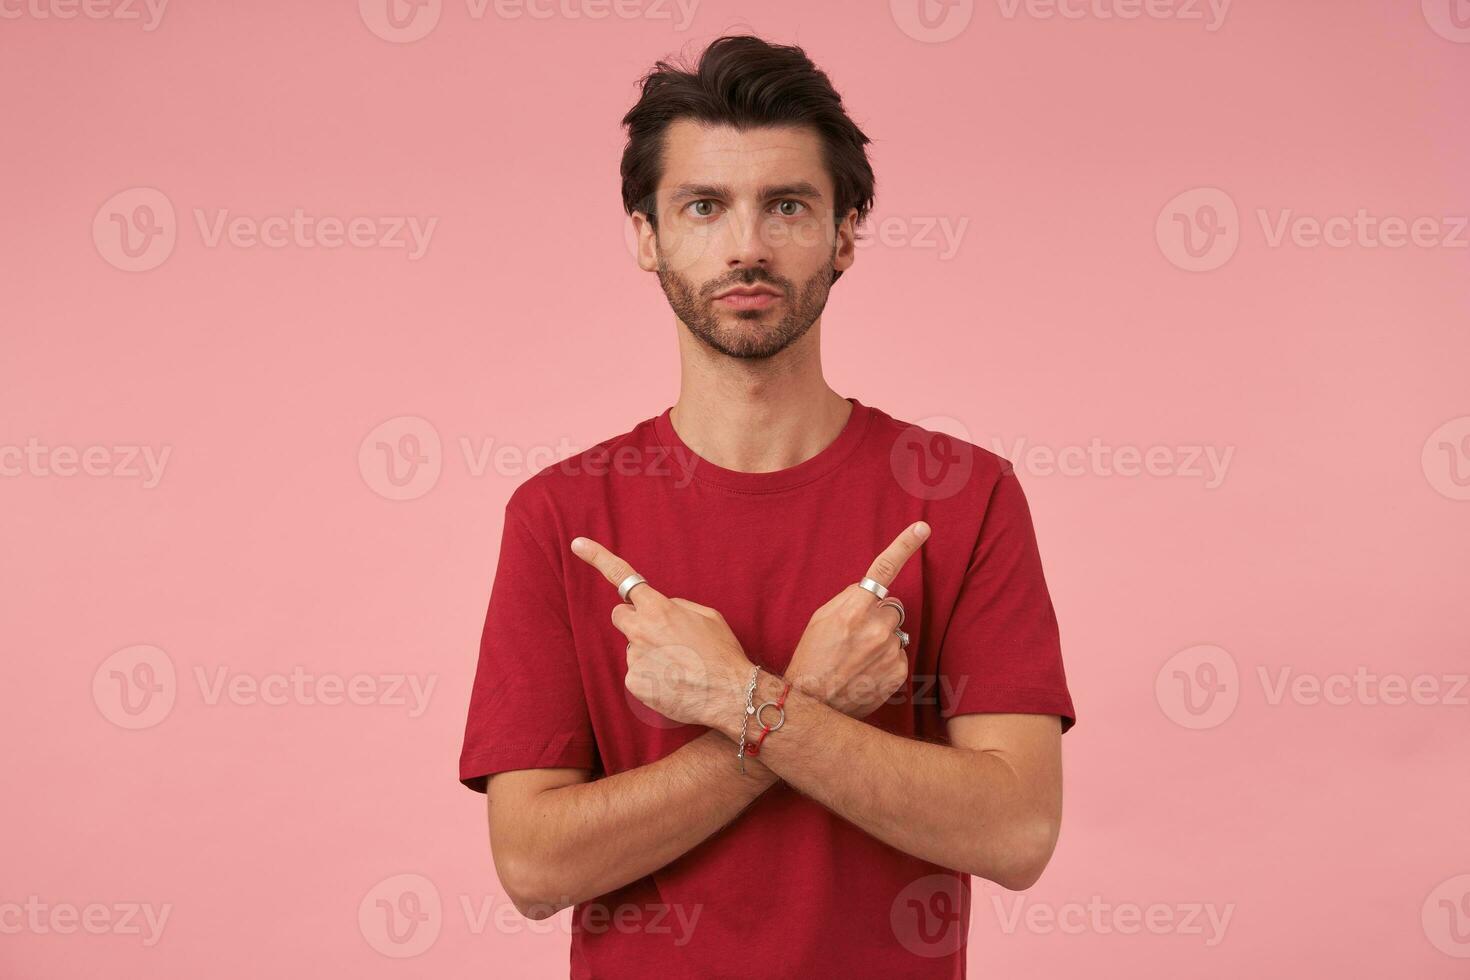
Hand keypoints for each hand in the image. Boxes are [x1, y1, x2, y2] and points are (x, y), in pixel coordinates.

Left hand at [570, 536, 752, 729]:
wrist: (730, 694)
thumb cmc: (722, 654)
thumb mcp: (708, 616)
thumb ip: (679, 605)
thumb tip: (664, 606)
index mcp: (660, 609)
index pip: (623, 577)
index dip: (598, 558)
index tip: (577, 545)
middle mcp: (642, 630)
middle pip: (620, 615)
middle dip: (635, 621)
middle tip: (661, 635)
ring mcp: (635, 657)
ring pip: (633, 648)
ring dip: (649, 654)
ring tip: (678, 666)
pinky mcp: (634, 683)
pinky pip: (636, 674)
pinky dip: (651, 678)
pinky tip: (672, 682)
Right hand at [785, 522, 929, 718]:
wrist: (813, 703)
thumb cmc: (812, 656)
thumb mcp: (820, 619)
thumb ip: (848, 600)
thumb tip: (869, 592)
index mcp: (854, 610)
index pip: (883, 570)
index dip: (904, 546)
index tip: (923, 528)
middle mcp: (877, 628)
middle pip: (892, 608)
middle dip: (878, 617)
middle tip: (855, 637)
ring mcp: (890, 651)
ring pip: (896, 632)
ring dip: (882, 640)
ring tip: (858, 658)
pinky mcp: (899, 672)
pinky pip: (899, 654)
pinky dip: (887, 660)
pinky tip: (867, 671)